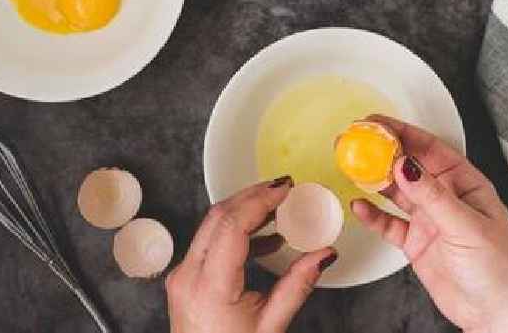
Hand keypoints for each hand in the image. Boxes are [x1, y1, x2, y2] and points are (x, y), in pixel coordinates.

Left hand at [166, 177, 336, 332]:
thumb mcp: (271, 326)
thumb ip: (298, 285)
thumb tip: (324, 254)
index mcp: (210, 287)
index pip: (232, 226)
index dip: (260, 200)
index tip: (286, 188)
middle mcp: (188, 275)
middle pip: (218, 216)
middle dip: (253, 196)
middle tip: (284, 188)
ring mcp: (182, 275)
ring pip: (211, 225)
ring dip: (244, 210)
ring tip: (278, 208)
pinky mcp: (185, 278)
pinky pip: (209, 242)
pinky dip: (236, 231)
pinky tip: (266, 239)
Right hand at [352, 116, 507, 332]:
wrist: (495, 317)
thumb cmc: (499, 271)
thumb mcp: (467, 227)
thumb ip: (433, 196)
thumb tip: (406, 165)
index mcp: (466, 184)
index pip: (430, 149)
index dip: (403, 132)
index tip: (376, 123)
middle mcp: (446, 197)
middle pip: (409, 166)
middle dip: (381, 152)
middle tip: (354, 141)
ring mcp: (430, 219)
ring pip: (396, 192)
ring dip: (374, 179)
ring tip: (351, 167)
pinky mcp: (417, 242)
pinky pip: (389, 223)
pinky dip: (373, 215)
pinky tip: (359, 206)